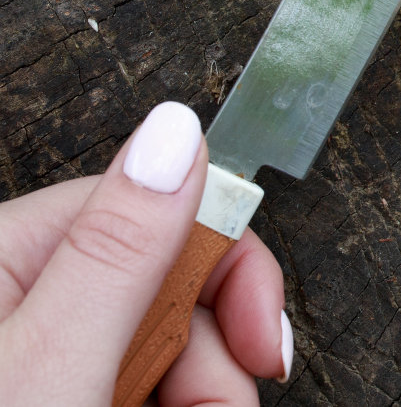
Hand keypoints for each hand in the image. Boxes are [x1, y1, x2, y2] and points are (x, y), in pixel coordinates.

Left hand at [0, 102, 292, 405]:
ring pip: (169, 350)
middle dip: (213, 358)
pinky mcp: (61, 391)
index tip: (263, 342)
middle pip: (172, 289)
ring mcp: (42, 355)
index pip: (160, 215)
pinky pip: (148, 388)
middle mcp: (24, 298)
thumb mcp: (51, 366)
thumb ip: (117, 252)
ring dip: (201, 396)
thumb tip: (176, 131)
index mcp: (6, 258)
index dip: (230, 275)